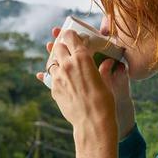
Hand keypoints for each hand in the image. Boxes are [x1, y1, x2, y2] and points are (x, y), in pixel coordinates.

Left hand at [35, 27, 118, 157]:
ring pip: (52, 62)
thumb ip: (103, 70)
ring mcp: (58, 77)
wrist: (92, 122)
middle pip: (59, 48)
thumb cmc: (104, 101)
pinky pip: (50, 77)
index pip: (71, 38)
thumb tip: (107, 63)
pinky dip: (55, 76)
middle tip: (67, 49)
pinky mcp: (53, 89)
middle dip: (62, 46)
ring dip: (57, 62)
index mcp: (82, 58)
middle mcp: (67, 65)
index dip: (70, 35)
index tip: (72, 35)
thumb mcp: (106, 82)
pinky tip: (61, 79)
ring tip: (63, 65)